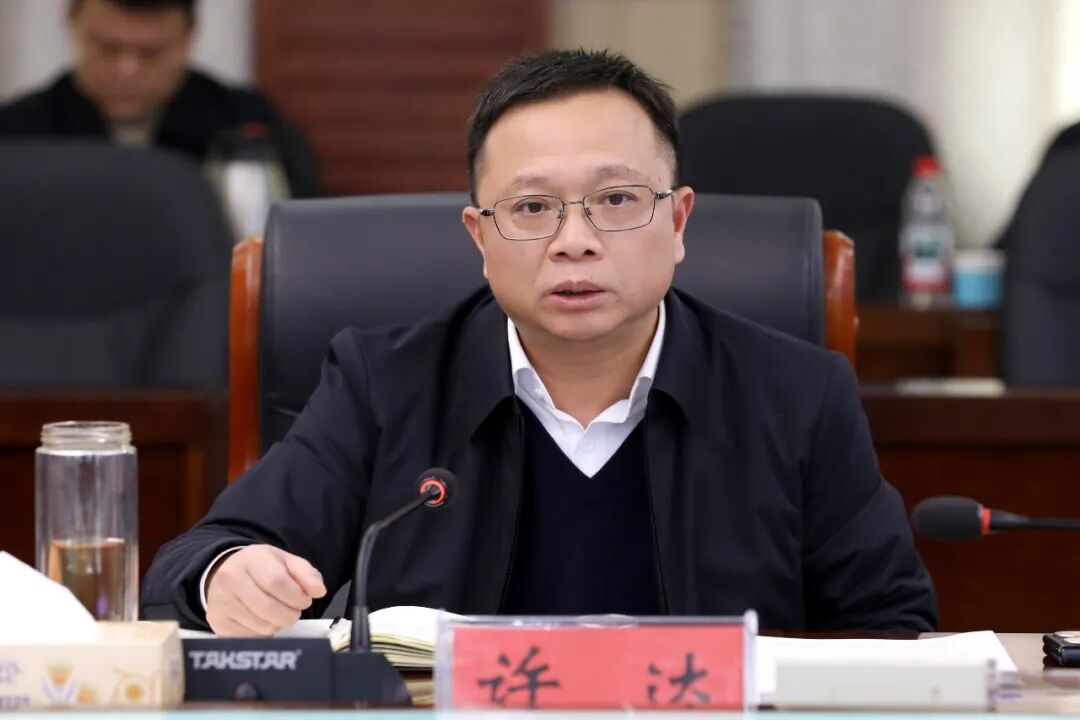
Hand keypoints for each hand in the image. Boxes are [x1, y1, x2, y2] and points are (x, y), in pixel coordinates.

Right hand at [205, 544, 326, 635]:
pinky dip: (263, 633)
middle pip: (269, 608)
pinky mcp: (218, 623)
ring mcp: (221, 603)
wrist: (224, 573)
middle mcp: (231, 579)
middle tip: (294, 610)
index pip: (277, 582)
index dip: (296, 596)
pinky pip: (250, 638)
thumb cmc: (261, 568)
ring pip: (261, 627)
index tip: (304, 600)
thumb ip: (306, 574)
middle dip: (290, 614)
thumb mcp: (286, 561)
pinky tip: (262, 620)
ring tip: (277, 613)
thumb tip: (319, 591)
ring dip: (278, 624)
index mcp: (251, 559)